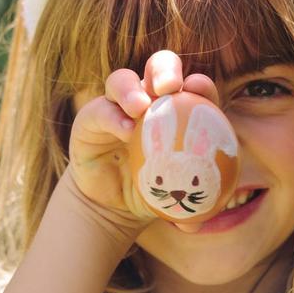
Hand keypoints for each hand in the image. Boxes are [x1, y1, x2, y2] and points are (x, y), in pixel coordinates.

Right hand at [67, 50, 220, 231]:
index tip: (202, 91)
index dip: (201, 85)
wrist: (112, 206)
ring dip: (133, 90)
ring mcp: (118, 106)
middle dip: (166, 69)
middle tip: (171, 87)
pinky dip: (112, 117)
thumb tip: (197, 224)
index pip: (194, 88)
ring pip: (123, 81)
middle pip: (159, 67)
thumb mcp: (175, 201)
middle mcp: (149, 100)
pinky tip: (124, 130)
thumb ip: (189, 210)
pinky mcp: (91, 117)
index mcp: (179, 110)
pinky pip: (100, 110)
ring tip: (141, 107)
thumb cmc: (153, 194)